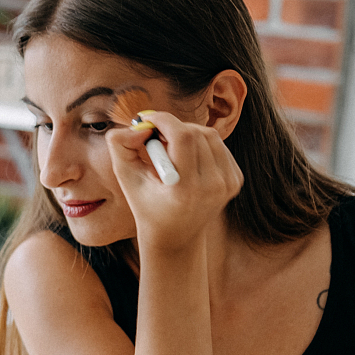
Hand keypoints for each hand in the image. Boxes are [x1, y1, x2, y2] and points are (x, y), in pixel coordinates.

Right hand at [104, 110, 242, 255]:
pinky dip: (201, 145)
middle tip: (156, 137)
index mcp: (185, 190)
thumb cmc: (146, 204)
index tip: (148, 119)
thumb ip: (120, 146)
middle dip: (173, 128)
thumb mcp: (126, 178)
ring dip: (187, 134)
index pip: (183, 137)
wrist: (176, 235)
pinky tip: (187, 160)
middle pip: (196, 133)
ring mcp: (227, 184)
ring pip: (210, 136)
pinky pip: (218, 146)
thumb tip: (139, 126)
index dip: (164, 120)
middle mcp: (212, 187)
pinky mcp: (235, 180)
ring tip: (171, 151)